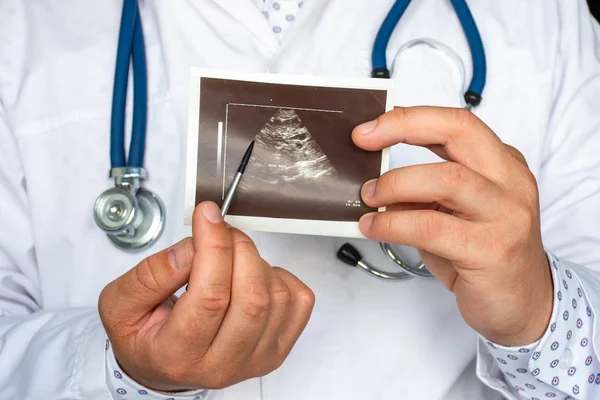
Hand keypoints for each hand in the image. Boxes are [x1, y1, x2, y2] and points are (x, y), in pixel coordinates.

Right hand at [98, 201, 314, 390]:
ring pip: (277, 297)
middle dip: (238, 249)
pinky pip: (299, 301)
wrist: (162, 365)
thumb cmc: (144, 335)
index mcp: (178, 355)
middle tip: (219, 232)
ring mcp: (256, 360)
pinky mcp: (278, 349)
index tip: (207, 215)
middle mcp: (222, 365)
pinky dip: (280, 276)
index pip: (210, 297)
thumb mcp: (122, 304)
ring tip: (229, 259)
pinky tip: (252, 277)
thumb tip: (194, 246)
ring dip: (255, 262)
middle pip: (251, 297)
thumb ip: (152, 274)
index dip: (213, 247)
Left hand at [352, 107, 552, 346]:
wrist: (522, 304)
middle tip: (363, 142)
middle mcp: (510, 182)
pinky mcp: (492, 250)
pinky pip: (432, 227)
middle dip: (403, 128)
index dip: (410, 118)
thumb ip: (423, 191)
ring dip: (396, 184)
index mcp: (503, 164)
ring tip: (369, 197)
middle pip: (459, 132)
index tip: (369, 128)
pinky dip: (394, 224)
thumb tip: (373, 178)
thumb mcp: (453, 212)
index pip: (457, 123)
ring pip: (447, 178)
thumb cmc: (482, 254)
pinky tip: (375, 228)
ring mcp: (506, 214)